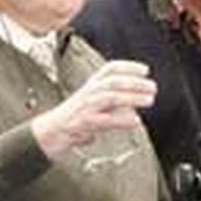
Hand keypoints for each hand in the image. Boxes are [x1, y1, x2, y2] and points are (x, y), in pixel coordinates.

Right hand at [31, 60, 155, 158]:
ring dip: (132, 97)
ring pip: (110, 97)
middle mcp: (88, 93)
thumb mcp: (90, 106)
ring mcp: (85, 108)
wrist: (48, 133)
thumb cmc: (72, 121)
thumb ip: (110, 108)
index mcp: (90, 86)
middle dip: (135, 82)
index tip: (145, 70)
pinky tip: (135, 122)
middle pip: (113, 81)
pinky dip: (122, 120)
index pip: (109, 69)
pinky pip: (105, 120)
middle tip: (152, 87)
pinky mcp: (84, 124)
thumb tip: (133, 116)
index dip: (128, 67)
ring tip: (149, 100)